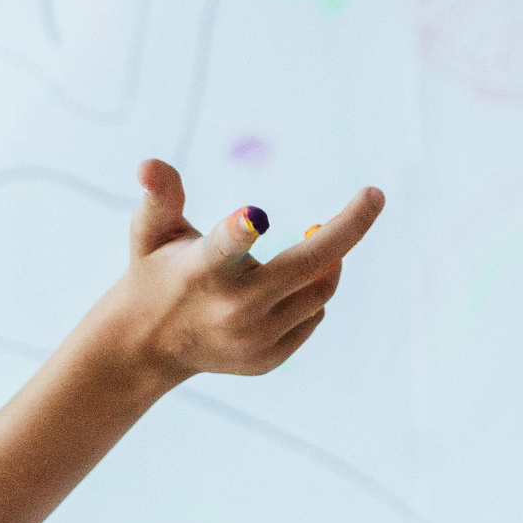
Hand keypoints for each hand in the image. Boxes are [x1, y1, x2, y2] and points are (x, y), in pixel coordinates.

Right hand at [83, 160, 384, 391]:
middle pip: (308, 266)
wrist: (146, 346)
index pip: (224, 248)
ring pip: (320, 291)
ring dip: (326, 264)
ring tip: (311, 245)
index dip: (239, 232)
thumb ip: (160, 196)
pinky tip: (282, 290)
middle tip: (375, 195)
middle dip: (349, 227)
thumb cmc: (155, 272)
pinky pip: (313, 316)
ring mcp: (253, 340)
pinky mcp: (267, 359)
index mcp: (201, 271)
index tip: (254, 216)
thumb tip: (148, 163)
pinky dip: (308, 295)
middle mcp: (232, 310)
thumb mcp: (150, 232)